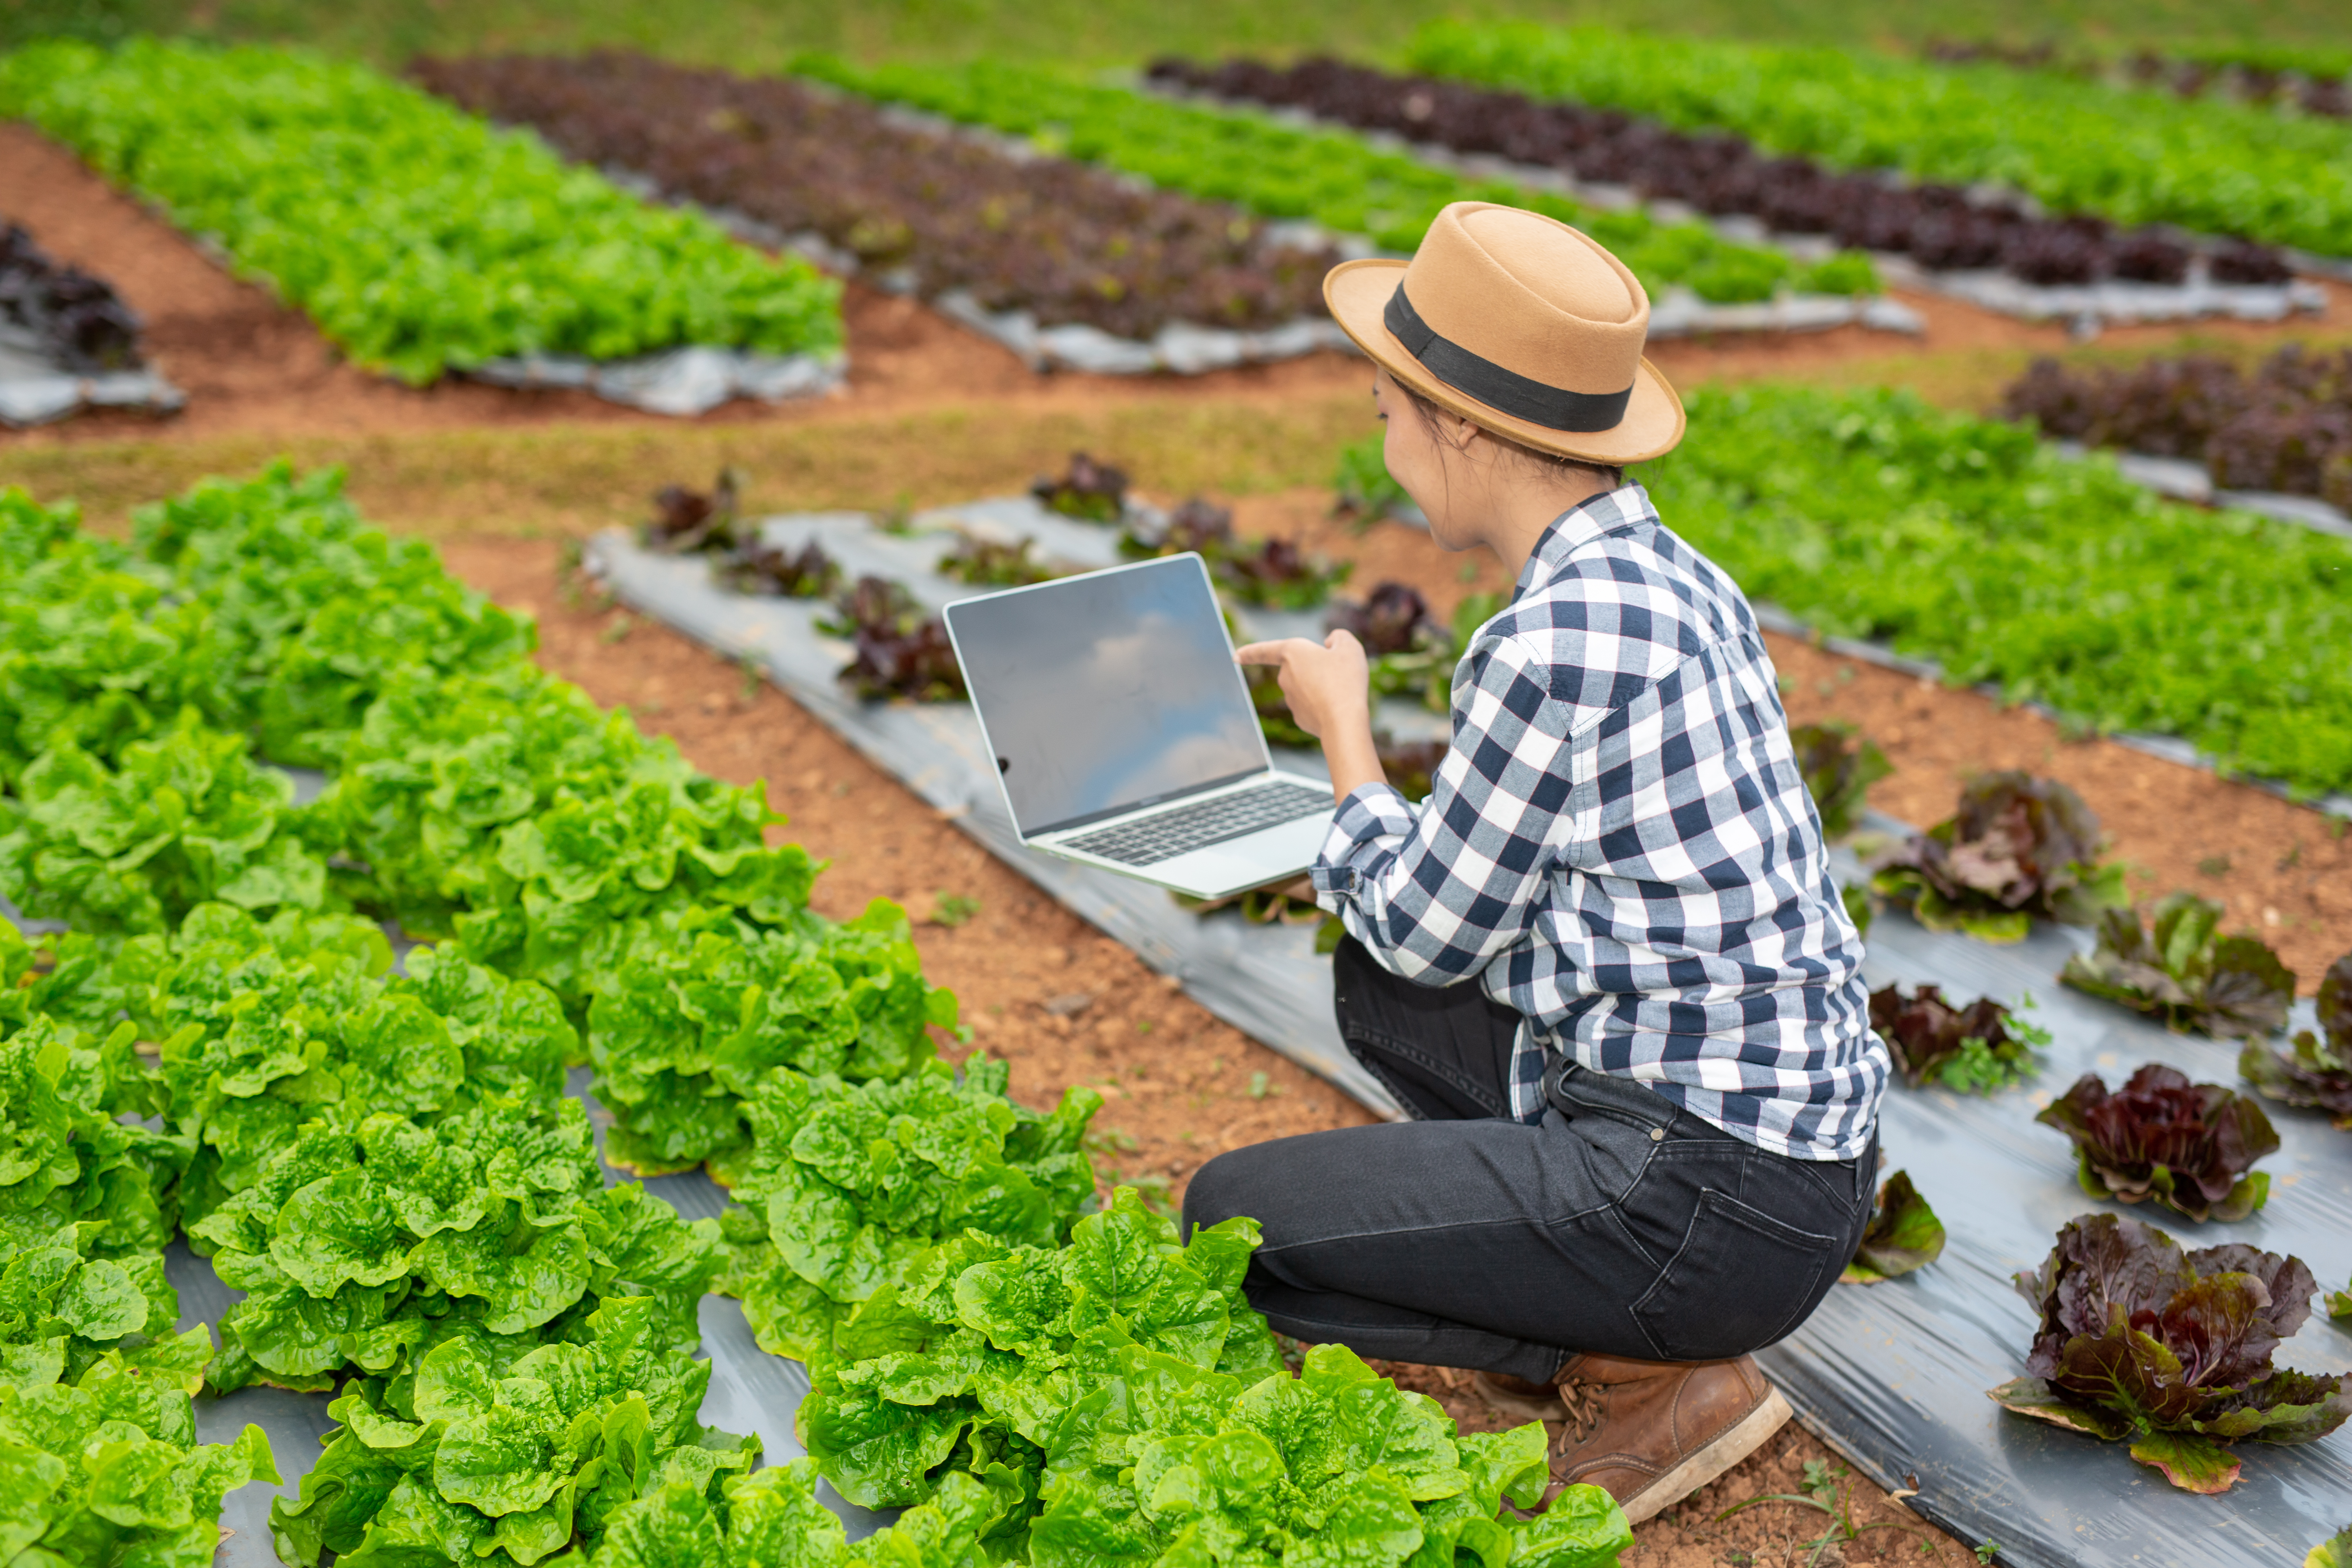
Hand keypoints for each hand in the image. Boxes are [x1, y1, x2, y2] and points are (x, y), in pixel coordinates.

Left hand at [1235, 631, 1385, 801]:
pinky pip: (1312, 705)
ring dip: (1323, 687)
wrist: (1343, 722)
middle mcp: (1285, 676)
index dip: (1250, 652)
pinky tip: (1337, 708)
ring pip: (1309, 687)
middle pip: (1301, 668)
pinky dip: (1324, 705)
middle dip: (1318, 670)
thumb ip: (1339, 638)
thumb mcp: (1350, 647)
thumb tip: (1329, 644)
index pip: (1265, 650)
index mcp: (1292, 653)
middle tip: (1342, 674)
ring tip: (1342, 691)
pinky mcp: (1298, 717)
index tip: (1235, 656)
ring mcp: (1290, 699)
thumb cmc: (1346, 680)